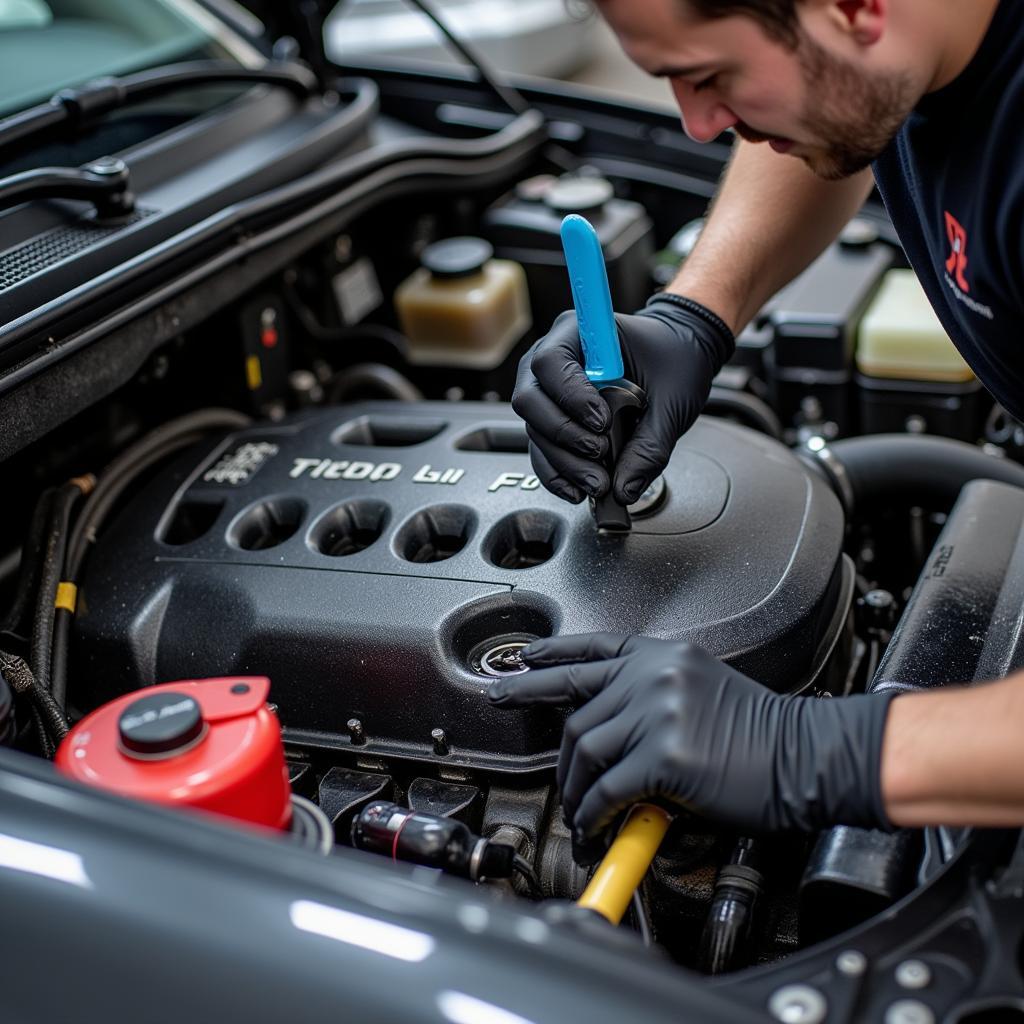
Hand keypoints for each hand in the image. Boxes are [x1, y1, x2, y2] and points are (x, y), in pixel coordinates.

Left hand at [488, 634, 895, 862]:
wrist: (811, 757)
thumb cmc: (768, 734)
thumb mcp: (704, 694)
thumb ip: (653, 704)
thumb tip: (614, 738)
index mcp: (663, 656)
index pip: (591, 649)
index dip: (549, 656)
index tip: (520, 662)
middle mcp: (653, 675)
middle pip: (575, 704)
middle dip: (547, 737)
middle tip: (533, 754)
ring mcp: (656, 710)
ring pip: (583, 750)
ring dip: (574, 789)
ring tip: (578, 811)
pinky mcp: (663, 754)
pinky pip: (606, 789)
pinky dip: (594, 813)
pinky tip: (596, 826)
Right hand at [511, 294, 733, 504]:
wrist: (681, 354)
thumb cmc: (674, 359)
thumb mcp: (674, 399)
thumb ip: (650, 445)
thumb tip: (624, 487)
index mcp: (580, 332)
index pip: (551, 362)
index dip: (570, 396)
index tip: (602, 422)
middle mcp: (554, 358)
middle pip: (530, 399)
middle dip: (563, 435)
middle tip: (600, 453)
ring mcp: (549, 390)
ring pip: (534, 429)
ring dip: (563, 462)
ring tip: (598, 481)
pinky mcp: (555, 417)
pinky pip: (542, 448)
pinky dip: (557, 473)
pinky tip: (578, 488)